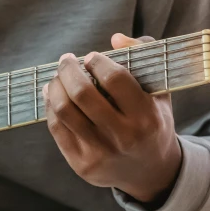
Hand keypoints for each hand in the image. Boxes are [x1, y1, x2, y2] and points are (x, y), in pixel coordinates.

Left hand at [44, 34, 181, 203]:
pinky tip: (52, 94)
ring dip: (55, 86)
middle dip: (68, 69)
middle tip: (66, 60)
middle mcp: (124, 138)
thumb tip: (115, 38)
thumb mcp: (159, 91)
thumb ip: (144, 57)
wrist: (151, 172)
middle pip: (82, 94)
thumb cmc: (153, 123)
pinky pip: (57, 129)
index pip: (115, 78)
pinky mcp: (82, 165)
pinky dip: (50, 106)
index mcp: (147, 117)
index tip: (91, 57)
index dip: (97, 61)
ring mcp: (100, 154)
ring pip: (64, 111)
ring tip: (57, 76)